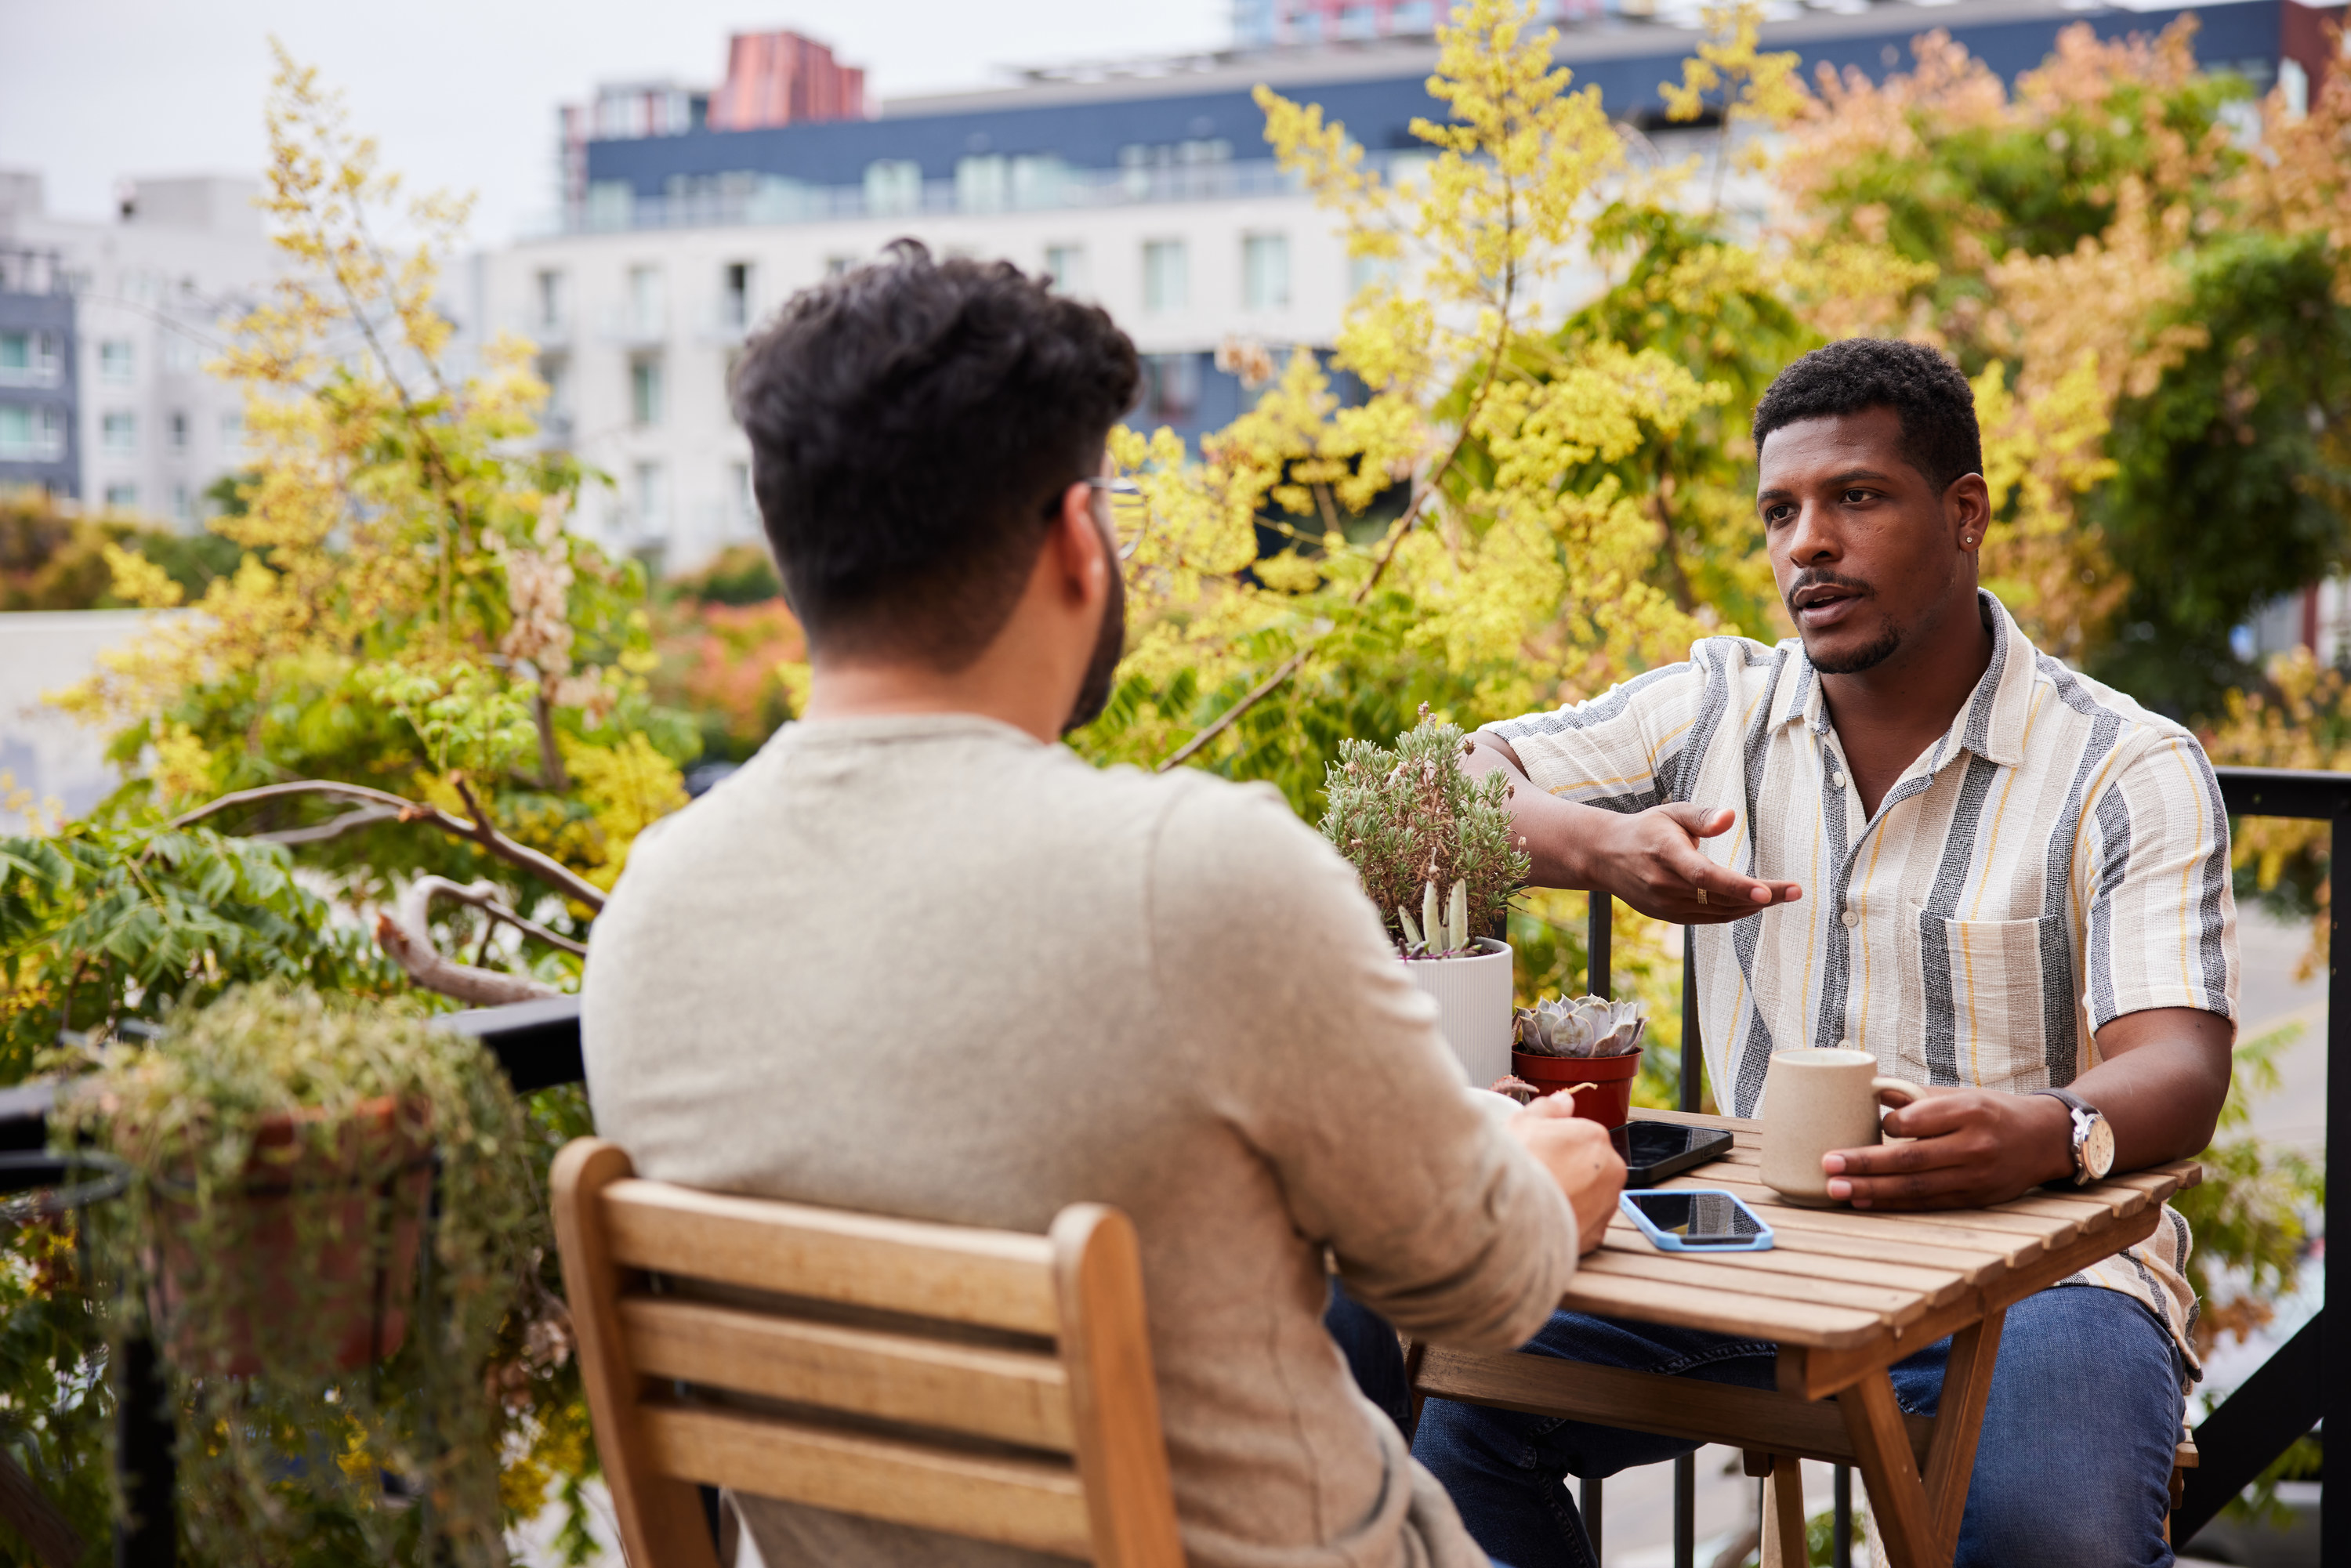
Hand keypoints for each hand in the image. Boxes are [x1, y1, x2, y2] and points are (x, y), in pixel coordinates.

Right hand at [1507, 1095, 1624, 1253]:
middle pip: (1589, 1163)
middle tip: (1539, 1173)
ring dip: (1573, 1193)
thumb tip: (1563, 1100)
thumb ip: (1549, 1107)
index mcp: (1595, 1137)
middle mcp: (1611, 1170)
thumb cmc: (1519, 1168)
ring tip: (1542, 1196)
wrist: (1514, 1221)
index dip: (1556, 1142)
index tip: (1540, 1150)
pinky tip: (1548, 1215)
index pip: (1581, 1134)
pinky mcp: (1598, 1233)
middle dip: (1570, 1167)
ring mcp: (1607, 1204)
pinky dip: (1571, 1218)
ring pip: (1591, 1193)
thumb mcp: (1523, 1122)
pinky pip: (1586, 1220)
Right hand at [1583, 803, 1802, 923]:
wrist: (1605, 856)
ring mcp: (1665, 905)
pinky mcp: (1668, 916)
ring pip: (1717, 912)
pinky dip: (1732, 911)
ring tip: (1781, 894)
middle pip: (1720, 897)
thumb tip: (1731, 817)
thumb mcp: (1671, 813)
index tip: (1768, 892)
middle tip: (1795, 890)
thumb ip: (1703, 816)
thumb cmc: (1646, 829)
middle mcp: (1664, 884)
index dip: (1738, 887)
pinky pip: (1708, 918)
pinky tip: (1752, 903)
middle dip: (1761, 896)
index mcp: (1666, 853)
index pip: (1706, 875)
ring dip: (1751, 906)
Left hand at [1823, 1089, 2074, 1209]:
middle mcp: (1975, 1145)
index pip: (1918, 1121)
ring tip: (1836, 1189)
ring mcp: (1977, 1177)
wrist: (2045, 1140)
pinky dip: (1893, 1204)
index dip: (1888, 1125)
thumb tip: (1868, 1089)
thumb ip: (1917, 1097)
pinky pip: (1928, 1204)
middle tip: (1828, 1164)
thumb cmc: (1992, 1112)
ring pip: (1916, 1187)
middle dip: (1865, 1164)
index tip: (1867, 1125)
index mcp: (1969, 1110)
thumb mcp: (1961, 1095)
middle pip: (1911, 1158)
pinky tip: (1864, 1202)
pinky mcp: (1976, 1199)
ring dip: (1872, 1190)